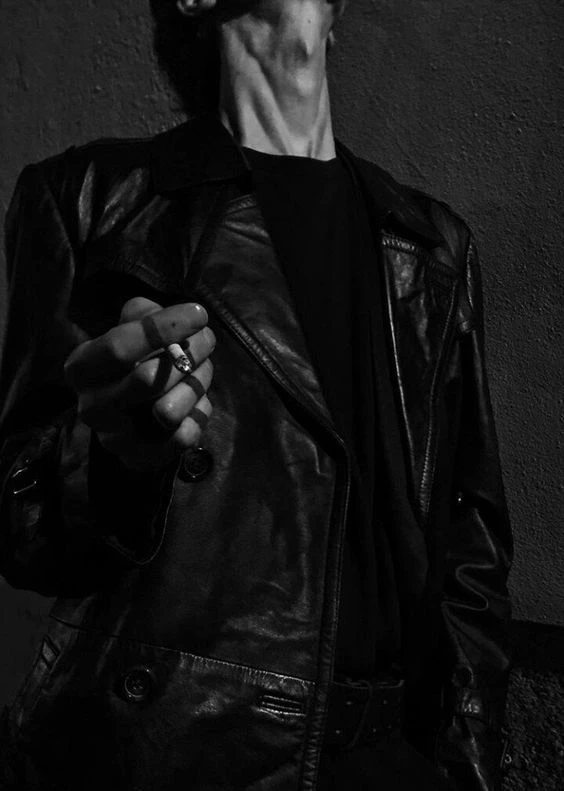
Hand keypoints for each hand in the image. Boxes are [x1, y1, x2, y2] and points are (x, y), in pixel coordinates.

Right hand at [64, 297, 214, 470]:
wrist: (131, 414)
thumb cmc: (134, 361)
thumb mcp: (130, 329)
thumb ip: (142, 314)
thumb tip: (166, 317)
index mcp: (81, 369)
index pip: (118, 348)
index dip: (162, 328)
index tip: (199, 314)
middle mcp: (91, 407)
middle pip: (148, 379)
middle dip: (188, 354)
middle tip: (207, 340)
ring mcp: (114, 438)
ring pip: (169, 411)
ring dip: (196, 385)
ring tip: (200, 373)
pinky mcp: (141, 458)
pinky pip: (183, 436)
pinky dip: (198, 414)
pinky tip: (196, 402)